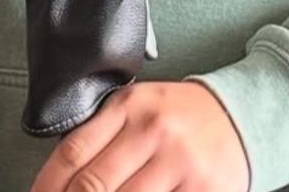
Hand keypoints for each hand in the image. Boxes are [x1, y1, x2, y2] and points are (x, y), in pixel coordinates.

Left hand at [29, 82, 249, 191]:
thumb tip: (58, 179)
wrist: (241, 115)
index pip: (73, 152)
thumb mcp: (139, 107)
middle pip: (93, 185)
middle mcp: (153, 130)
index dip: (48, 185)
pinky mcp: (202, 189)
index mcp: (129, 105)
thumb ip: (101, 134)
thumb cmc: (181, 116)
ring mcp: (179, 162)